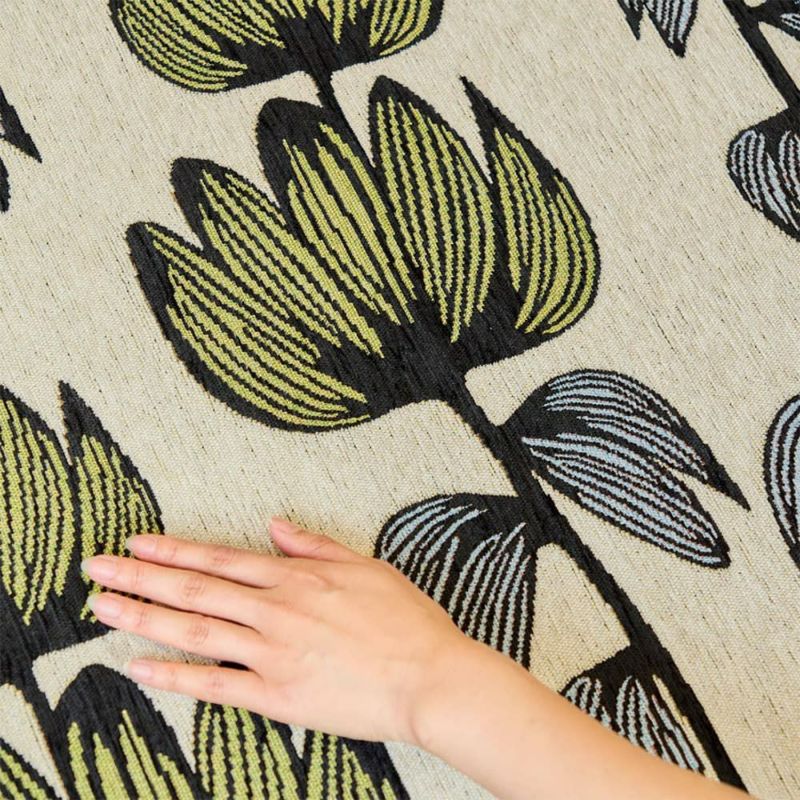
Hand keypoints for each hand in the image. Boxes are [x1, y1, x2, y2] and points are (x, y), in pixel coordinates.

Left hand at [82, 519, 471, 744]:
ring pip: (194, 631)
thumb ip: (316, 546)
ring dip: (144, 617)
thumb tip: (277, 524)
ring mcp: (272, 654)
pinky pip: (215, 686)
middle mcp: (275, 610)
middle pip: (194, 590)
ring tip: (102, 608)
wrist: (431, 677)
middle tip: (95, 569)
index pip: (220, 560)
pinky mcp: (277, 696)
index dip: (173, 551)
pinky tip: (139, 668)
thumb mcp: (367, 566)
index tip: (137, 544)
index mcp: (296, 578)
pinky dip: (174, 677)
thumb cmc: (406, 621)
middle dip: (140, 577)